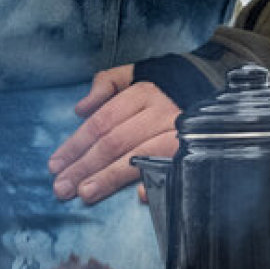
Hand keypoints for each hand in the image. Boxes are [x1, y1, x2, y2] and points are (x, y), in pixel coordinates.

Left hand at [49, 65, 179, 204]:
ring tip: (85, 193)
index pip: (101, 123)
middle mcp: (160, 113)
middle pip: (114, 142)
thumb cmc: (166, 86)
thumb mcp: (136, 74)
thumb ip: (106, 84)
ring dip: (110, 177)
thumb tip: (80, 108)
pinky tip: (139, 194)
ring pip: (138, 157)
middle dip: (84, 167)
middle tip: (62, 188)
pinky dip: (157, 180)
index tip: (55, 165)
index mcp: (142, 93)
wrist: (214, 87)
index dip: (75, 145)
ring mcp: (178, 133)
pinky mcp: (192, 151)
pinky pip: (172, 168)